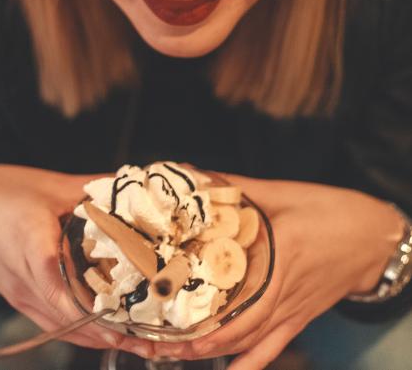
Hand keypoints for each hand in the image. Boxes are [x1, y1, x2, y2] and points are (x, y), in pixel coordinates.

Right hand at [0, 164, 149, 352]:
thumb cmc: (3, 191)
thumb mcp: (53, 186)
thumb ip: (94, 189)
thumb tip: (133, 188)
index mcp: (31, 243)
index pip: (58, 285)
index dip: (90, 309)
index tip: (121, 321)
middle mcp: (23, 278)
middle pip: (65, 316)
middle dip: (107, 331)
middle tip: (148, 337)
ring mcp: (20, 293)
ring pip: (60, 327)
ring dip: (98, 337)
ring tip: (138, 342)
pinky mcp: (19, 297)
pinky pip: (52, 322)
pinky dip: (81, 330)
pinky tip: (107, 331)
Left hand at [153, 175, 403, 367]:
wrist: (371, 237)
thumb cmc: (329, 212)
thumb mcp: (281, 193)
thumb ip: (235, 187)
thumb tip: (194, 174)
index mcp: (275, 257)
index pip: (230, 291)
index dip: (196, 308)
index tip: (162, 312)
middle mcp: (280, 292)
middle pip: (233, 328)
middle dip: (192, 340)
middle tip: (154, 342)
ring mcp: (290, 312)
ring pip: (247, 343)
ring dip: (210, 353)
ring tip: (174, 354)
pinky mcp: (297, 319)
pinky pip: (270, 349)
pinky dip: (248, 364)